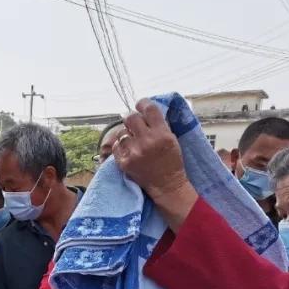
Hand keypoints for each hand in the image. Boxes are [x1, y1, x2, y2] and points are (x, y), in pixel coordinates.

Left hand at [114, 99, 198, 228]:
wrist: (167, 184)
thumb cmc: (171, 161)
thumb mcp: (172, 139)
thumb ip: (160, 125)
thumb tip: (146, 111)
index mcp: (162, 134)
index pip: (149, 109)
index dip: (142, 103)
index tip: (140, 105)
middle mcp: (147, 142)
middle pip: (131, 118)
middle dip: (132, 118)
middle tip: (134, 122)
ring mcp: (134, 152)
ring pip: (121, 132)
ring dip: (126, 133)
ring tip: (133, 140)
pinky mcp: (124, 162)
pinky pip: (116, 146)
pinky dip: (121, 146)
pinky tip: (129, 150)